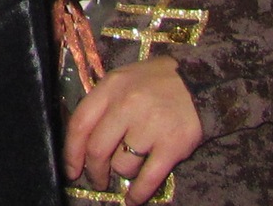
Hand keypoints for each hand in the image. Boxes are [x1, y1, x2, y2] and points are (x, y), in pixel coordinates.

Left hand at [65, 55, 203, 203]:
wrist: (201, 81)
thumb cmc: (157, 81)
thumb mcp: (124, 79)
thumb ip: (103, 103)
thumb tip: (83, 139)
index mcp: (111, 87)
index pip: (80, 124)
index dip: (71, 152)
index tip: (71, 169)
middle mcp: (127, 105)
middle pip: (97, 149)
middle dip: (95, 171)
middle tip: (98, 180)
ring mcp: (150, 126)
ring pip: (122, 165)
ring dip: (123, 173)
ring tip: (129, 170)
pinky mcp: (172, 145)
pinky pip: (148, 178)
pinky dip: (138, 193)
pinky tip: (133, 198)